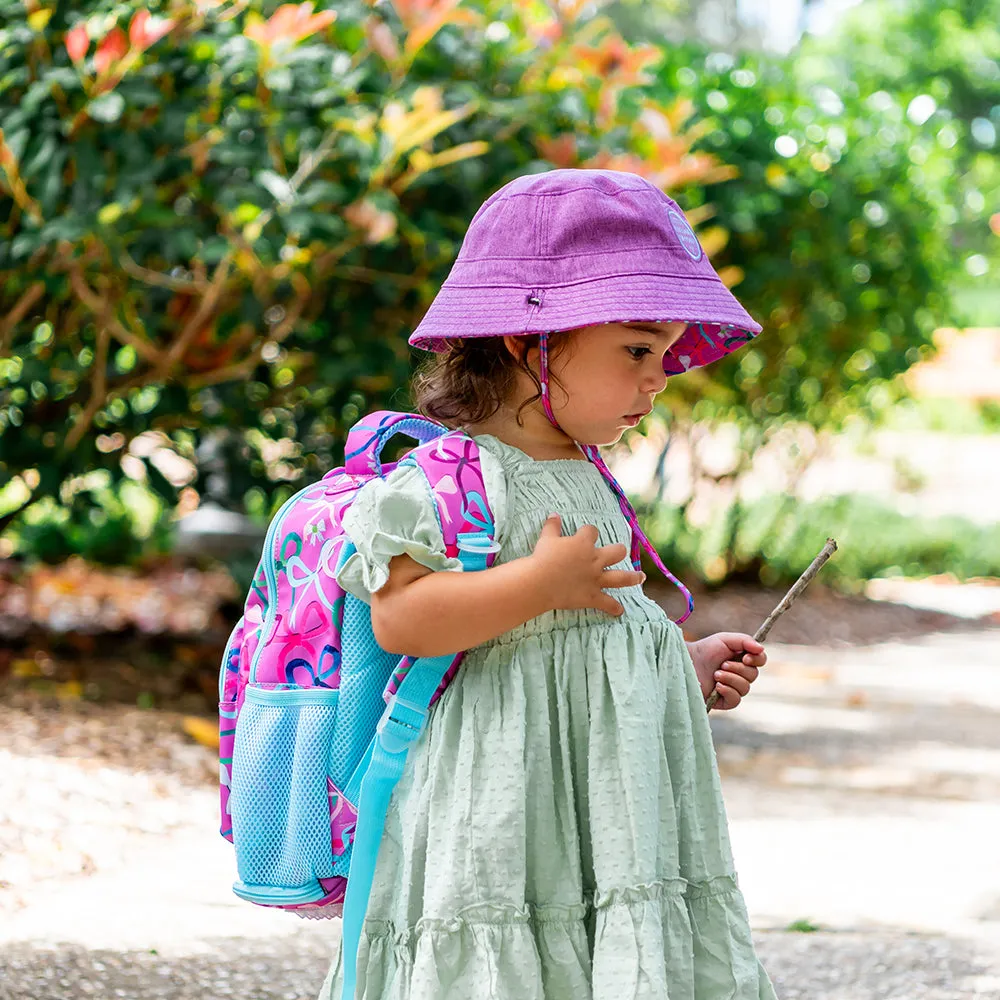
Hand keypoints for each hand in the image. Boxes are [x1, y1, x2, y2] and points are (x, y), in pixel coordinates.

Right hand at [529, 513, 644, 616]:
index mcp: (583, 543)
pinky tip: (619, 611)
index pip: (592, 531)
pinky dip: (614, 608)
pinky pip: (607, 603)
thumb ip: (552, 526)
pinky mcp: (592, 596)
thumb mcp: (546, 538)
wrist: (540, 582)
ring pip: (621, 577)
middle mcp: (595, 560)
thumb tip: (554, 514)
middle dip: (619, 551)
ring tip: (641, 577)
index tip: (586, 534)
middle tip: (619, 552)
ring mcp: (596, 578)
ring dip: (633, 577)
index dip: (589, 532)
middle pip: (616, 551)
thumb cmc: (542, 558)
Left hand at [687, 633, 765, 710]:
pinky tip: (716, 686)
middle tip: (722, 664)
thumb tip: (761, 648)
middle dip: (738, 669)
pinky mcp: (724, 701)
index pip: (760, 660)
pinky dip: (727, 691)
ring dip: (730, 679)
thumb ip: (744, 640)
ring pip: (745, 688)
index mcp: (742, 659)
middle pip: (753, 675)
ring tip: (715, 674)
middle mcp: (740, 674)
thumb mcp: (724, 640)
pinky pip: (736, 700)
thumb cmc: (704, 650)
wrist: (686, 663)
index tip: (746, 657)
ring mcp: (732, 688)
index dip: (757, 660)